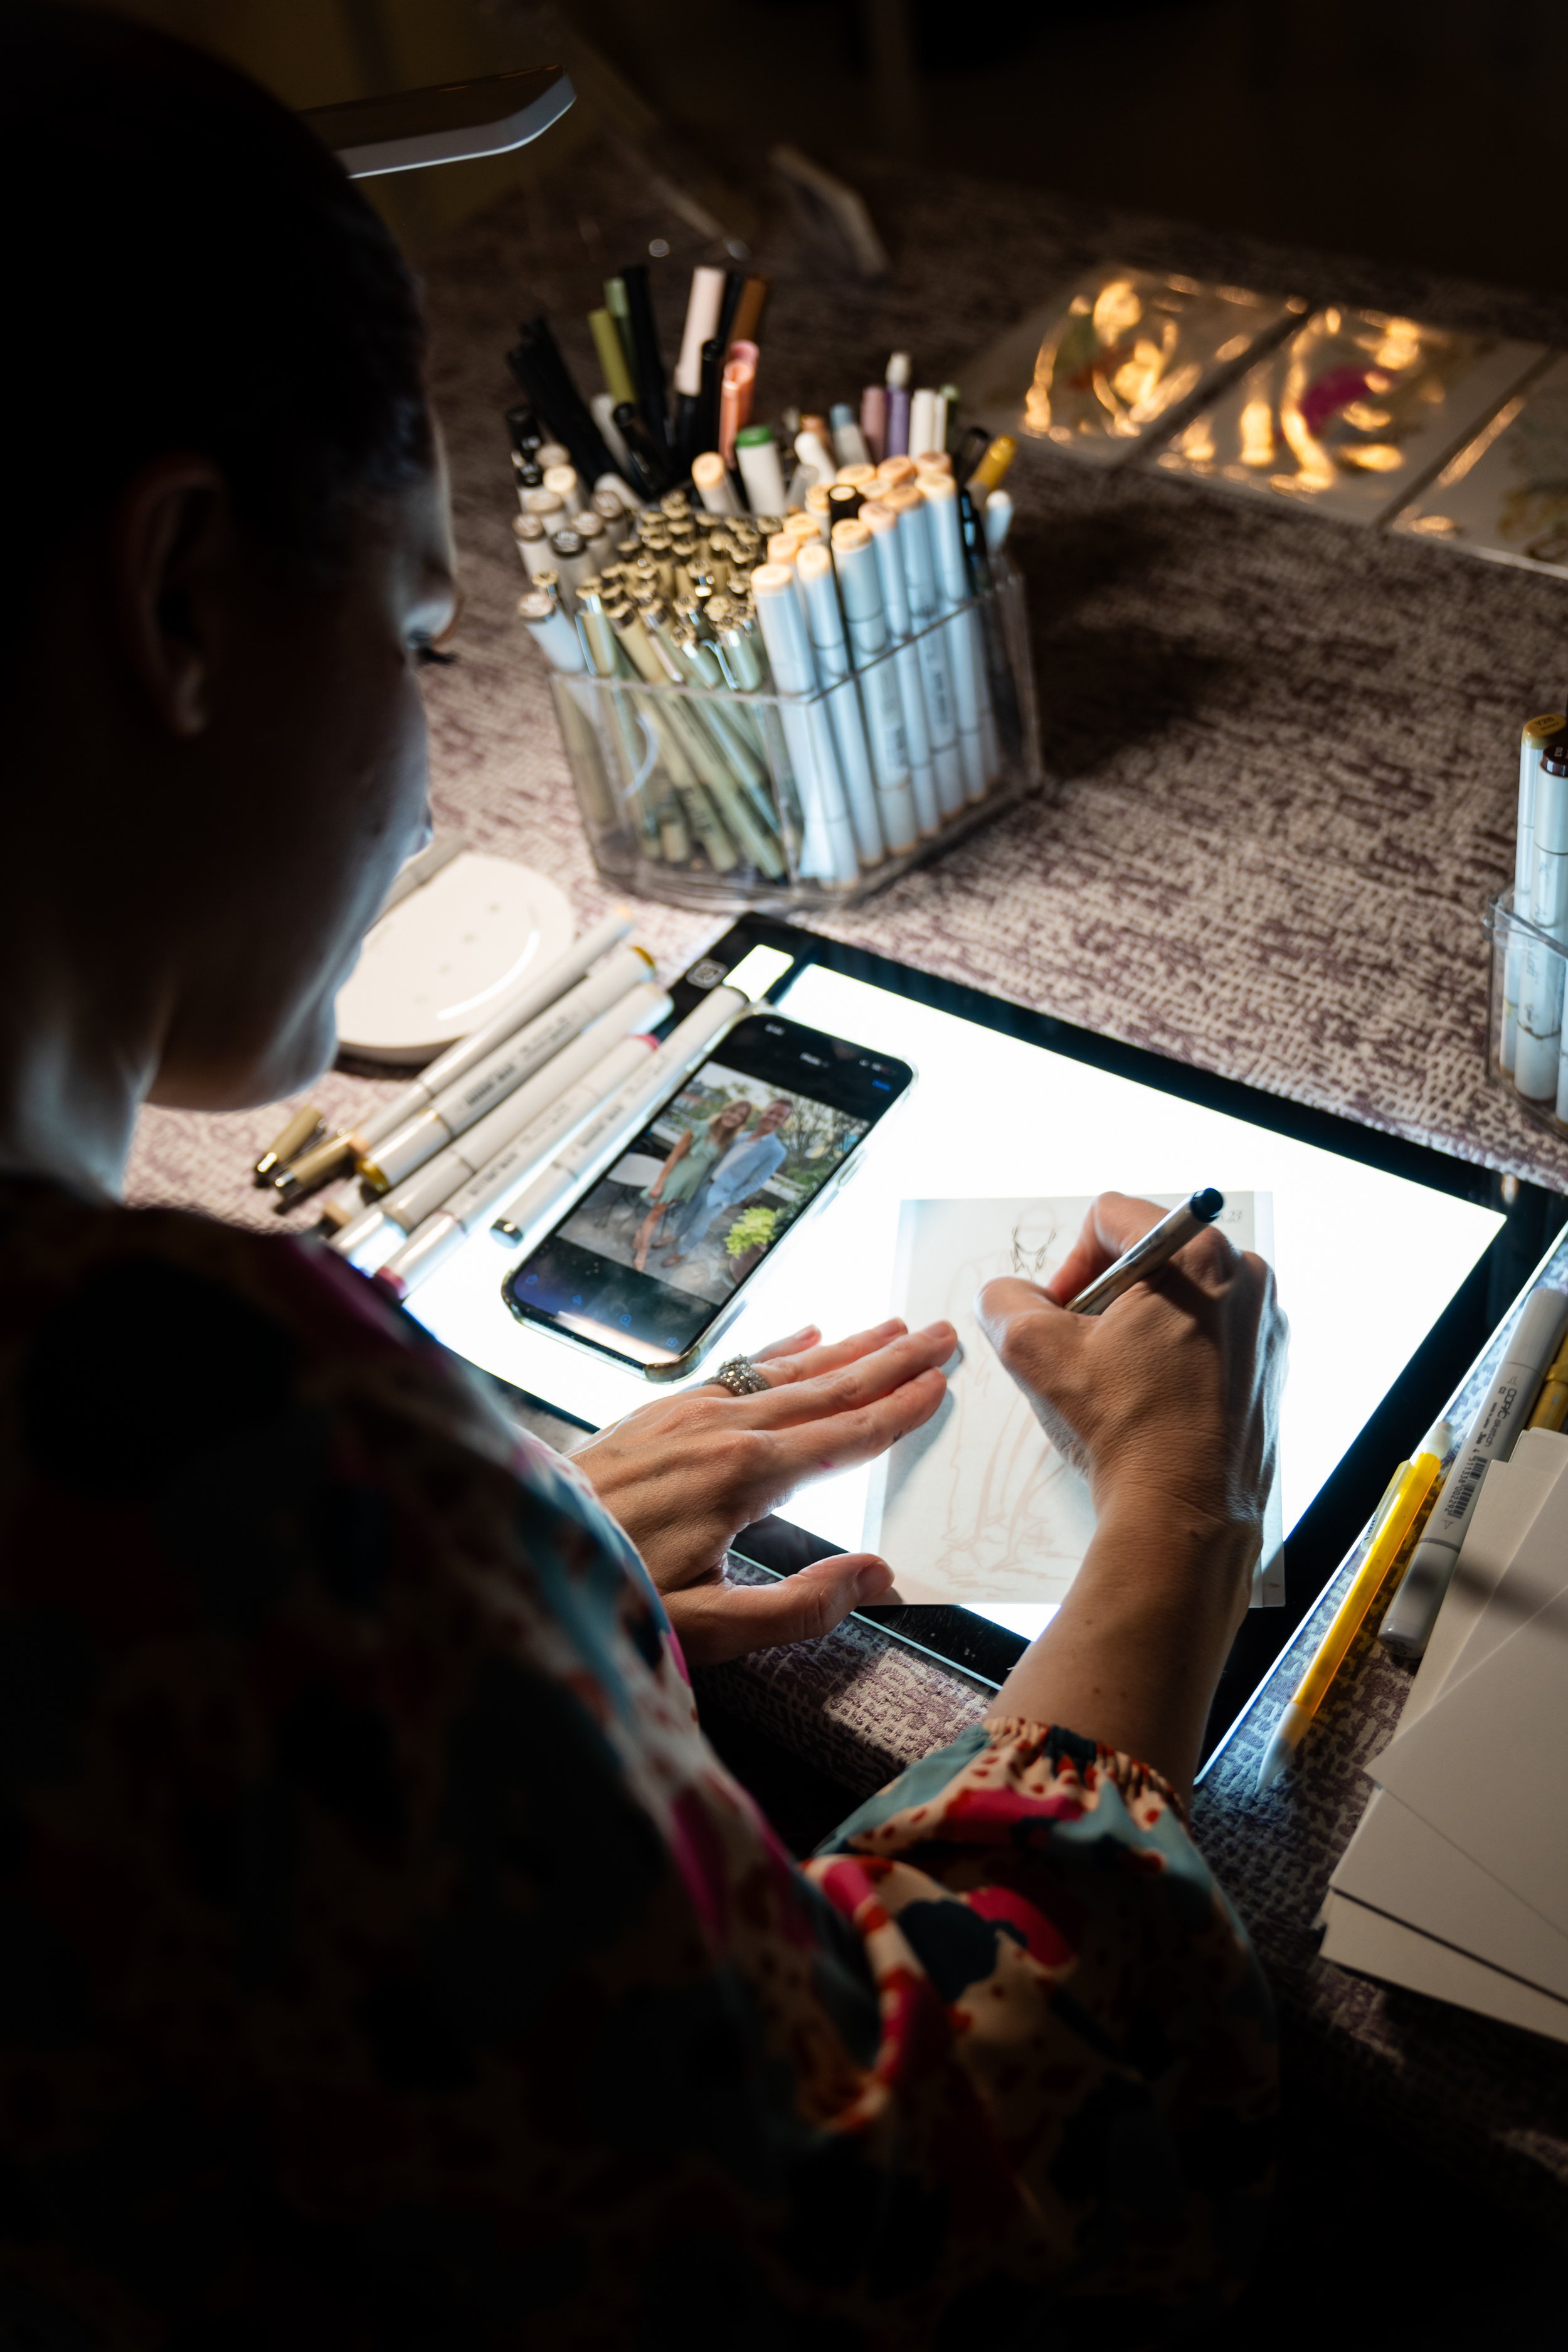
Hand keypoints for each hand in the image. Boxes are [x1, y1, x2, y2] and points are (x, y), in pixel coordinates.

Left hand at [571, 1318, 952, 1663]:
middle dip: (889, 1363)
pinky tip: (806, 1331)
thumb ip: (799, 1607)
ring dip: (845, 1347)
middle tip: (941, 1334)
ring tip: (891, 1327)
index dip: (898, 1413)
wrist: (518, 1546)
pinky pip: (735, 1367)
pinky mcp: (658, 1409)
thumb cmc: (614, 1595)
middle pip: (827, 1389)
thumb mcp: (709, 1628)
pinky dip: (778, 1347)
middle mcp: (723, 1429)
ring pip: (785, 1370)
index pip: (845, 1437)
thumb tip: (876, 1575)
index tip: (942, 1385)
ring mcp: (689, 1411)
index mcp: (746, 1478)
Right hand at [977, 1192, 1284, 1546]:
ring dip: (1138, 1329)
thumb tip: (1007, 1296)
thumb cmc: (1128, 1432)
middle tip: (1086, 1351)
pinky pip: (1208, 1337)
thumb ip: (1004, 1301)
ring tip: (1119, 1383)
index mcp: (1199, 1254)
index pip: (1111, 1218)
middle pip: (1148, 1258)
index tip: (1061, 1314)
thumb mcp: (1035, 1351)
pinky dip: (1174, 1357)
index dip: (1070, 1263)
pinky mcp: (1269, 1368)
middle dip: (1105, 1299)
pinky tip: (1152, 1401)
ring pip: (1178, 1300)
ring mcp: (1264, 1326)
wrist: (1185, 1514)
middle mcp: (1245, 1279)